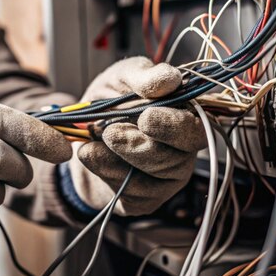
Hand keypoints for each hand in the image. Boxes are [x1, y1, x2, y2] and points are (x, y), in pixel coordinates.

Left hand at [67, 57, 205, 214]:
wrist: (80, 135)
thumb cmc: (111, 102)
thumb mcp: (121, 79)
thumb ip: (144, 75)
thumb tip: (171, 78)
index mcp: (185, 119)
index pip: (195, 130)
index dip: (172, 126)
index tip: (145, 116)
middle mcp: (183, 152)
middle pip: (174, 160)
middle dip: (138, 146)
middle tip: (109, 132)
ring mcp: (167, 180)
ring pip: (151, 178)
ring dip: (117, 157)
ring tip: (95, 138)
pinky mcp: (146, 200)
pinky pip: (132, 194)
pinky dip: (105, 171)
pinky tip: (90, 154)